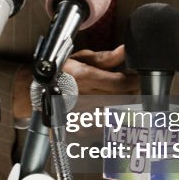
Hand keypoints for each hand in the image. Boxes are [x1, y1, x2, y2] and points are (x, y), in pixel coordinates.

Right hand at [12, 45, 137, 118]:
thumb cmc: (61, 73)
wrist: (38, 92)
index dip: (135, 80)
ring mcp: (82, 115)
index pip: (121, 83)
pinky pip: (107, 126)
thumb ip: (106, 57)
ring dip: (127, 107)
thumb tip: (124, 51)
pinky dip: (115, 120)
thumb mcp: (81, 58)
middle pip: (123, 99)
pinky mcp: (82, 129)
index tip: (140, 76)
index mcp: (84, 78)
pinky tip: (114, 111)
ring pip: (118, 114)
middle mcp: (84, 97)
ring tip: (126, 98)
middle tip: (137, 86)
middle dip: (135, 92)